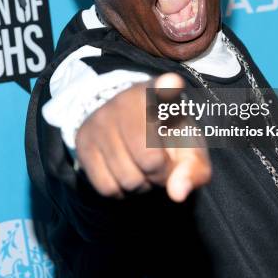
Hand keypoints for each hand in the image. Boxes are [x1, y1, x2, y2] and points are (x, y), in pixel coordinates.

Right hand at [74, 73, 210, 201]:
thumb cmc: (167, 137)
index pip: (164, 88)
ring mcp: (101, 119)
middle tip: (161, 165)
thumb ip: (194, 170)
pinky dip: (120, 191)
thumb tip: (177, 193)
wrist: (127, 124)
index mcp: (160, 93)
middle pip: (150, 160)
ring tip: (143, 168)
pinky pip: (106, 187)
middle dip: (161, 175)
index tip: (172, 84)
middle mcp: (126, 100)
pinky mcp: (83, 140)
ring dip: (141, 185)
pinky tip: (125, 173)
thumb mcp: (188, 148)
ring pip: (127, 179)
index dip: (167, 88)